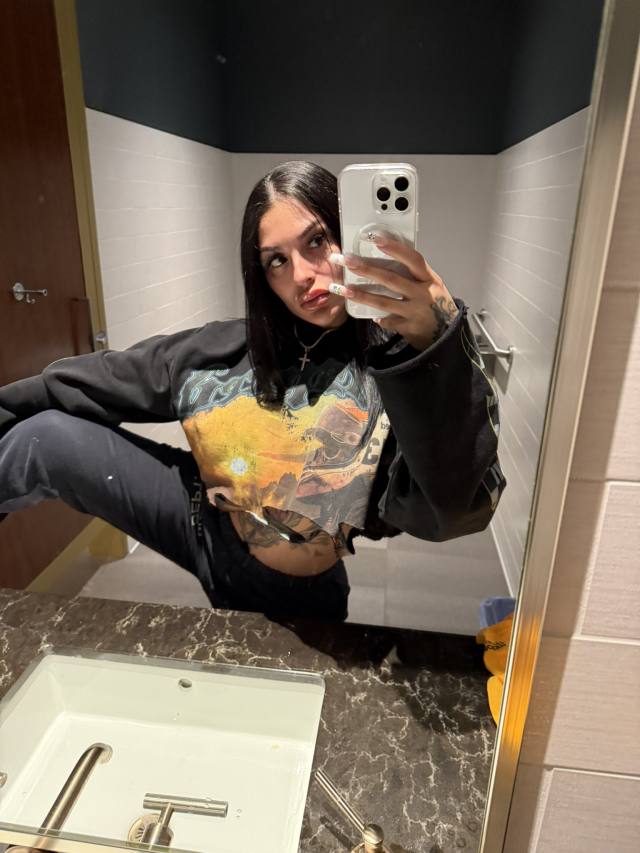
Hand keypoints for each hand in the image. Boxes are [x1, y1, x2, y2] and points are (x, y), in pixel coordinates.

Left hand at [330, 234, 458, 350]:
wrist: (448, 333)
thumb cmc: (436, 303)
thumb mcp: (432, 284)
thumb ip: (414, 273)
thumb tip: (388, 255)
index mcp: (429, 278)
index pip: (412, 259)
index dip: (395, 248)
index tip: (376, 238)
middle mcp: (422, 293)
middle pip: (391, 279)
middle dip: (366, 269)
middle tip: (347, 260)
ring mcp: (415, 312)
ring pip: (384, 302)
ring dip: (362, 295)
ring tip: (343, 289)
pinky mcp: (408, 327)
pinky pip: (388, 321)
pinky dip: (379, 318)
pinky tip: (370, 316)